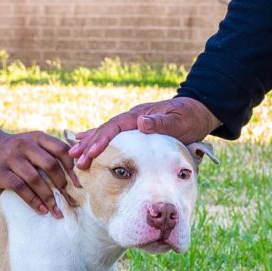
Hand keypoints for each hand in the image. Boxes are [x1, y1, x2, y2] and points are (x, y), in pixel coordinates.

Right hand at [0, 107, 76, 217]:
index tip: (79, 184)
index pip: (61, 149)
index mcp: (37, 137)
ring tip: (57, 211)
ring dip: (48, 197)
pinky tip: (41, 210)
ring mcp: (12, 158)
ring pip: (35, 179)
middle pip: (50, 164)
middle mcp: (25, 145)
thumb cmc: (17, 150)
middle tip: (68, 198)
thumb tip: (76, 176)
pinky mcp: (1, 172)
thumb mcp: (33, 143)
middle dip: (61, 184)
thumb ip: (51, 153)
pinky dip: (33, 200)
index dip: (72, 167)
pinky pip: (20, 188)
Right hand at [70, 96, 218, 169]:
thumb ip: (161, 123)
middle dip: (89, 145)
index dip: (101, 141)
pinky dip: (99, 140)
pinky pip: (113, 135)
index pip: (115, 128)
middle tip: (74, 159)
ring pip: (106, 132)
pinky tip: (88, 144)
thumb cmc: (190, 118)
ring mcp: (133, 123)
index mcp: (139, 115)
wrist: (198, 111)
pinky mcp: (135, 129)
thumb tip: (141, 122)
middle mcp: (133, 118)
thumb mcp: (179, 121)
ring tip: (73, 154)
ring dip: (90, 144)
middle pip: (106, 130)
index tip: (90, 154)